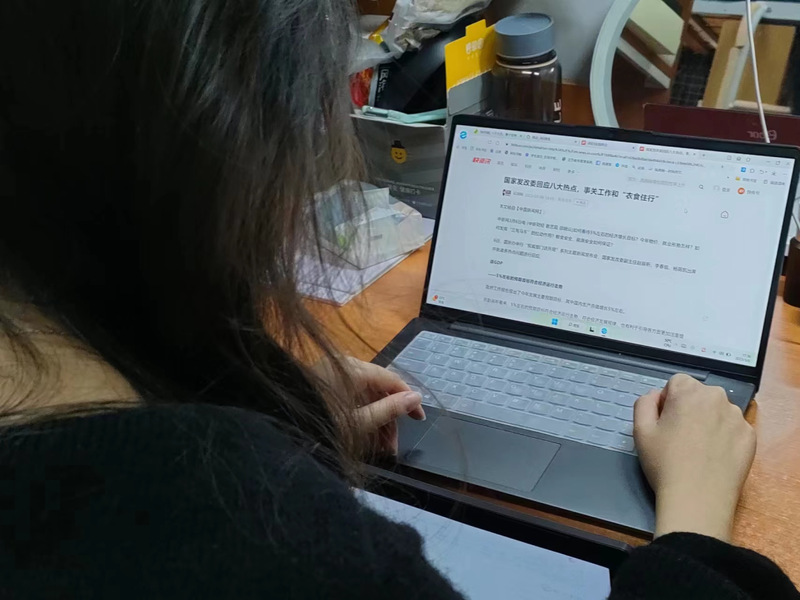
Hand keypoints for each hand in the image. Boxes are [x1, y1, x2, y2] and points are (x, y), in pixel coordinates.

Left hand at [315, 357, 424, 454]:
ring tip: (380, 450)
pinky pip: (350, 398)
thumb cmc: (320, 426)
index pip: (390, 379)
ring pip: (364, 396)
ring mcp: (331, 375)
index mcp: (352, 369)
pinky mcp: (322, 386)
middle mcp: (343, 365)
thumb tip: (416, 397)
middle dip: (388, 419)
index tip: (420, 420)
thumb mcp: (358, 423)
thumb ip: (389, 409)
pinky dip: (360, 415)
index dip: (409, 398)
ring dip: (376, 421)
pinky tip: (364, 438)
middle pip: (377, 389)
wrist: (276, 429)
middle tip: (392, 448)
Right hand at [634, 374, 755, 541]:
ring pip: (717, 411)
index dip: (667, 401)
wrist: (698, 499)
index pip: (676, 382)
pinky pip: (732, 428)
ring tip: (697, 449)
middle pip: (699, 394)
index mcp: (689, 392)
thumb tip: (656, 396)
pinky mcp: (750, 437)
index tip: (664, 422)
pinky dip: (723, 436)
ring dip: (707, 421)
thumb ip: (644, 403)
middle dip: (688, 408)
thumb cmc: (665, 464)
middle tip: (678, 436)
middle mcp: (717, 398)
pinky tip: (713, 456)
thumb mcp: (640, 431)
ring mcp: (737, 418)